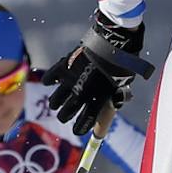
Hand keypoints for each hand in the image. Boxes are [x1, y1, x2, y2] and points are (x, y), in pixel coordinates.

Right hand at [42, 12, 151, 135]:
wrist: (115, 42)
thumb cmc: (122, 64)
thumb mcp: (121, 86)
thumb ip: (112, 99)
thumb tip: (108, 111)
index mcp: (98, 100)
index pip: (85, 121)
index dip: (80, 128)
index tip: (78, 131)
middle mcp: (82, 93)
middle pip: (65, 114)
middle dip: (65, 116)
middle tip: (64, 115)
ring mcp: (71, 81)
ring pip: (55, 101)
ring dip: (56, 102)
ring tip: (57, 102)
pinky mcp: (64, 67)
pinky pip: (50, 78)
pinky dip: (49, 81)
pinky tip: (50, 82)